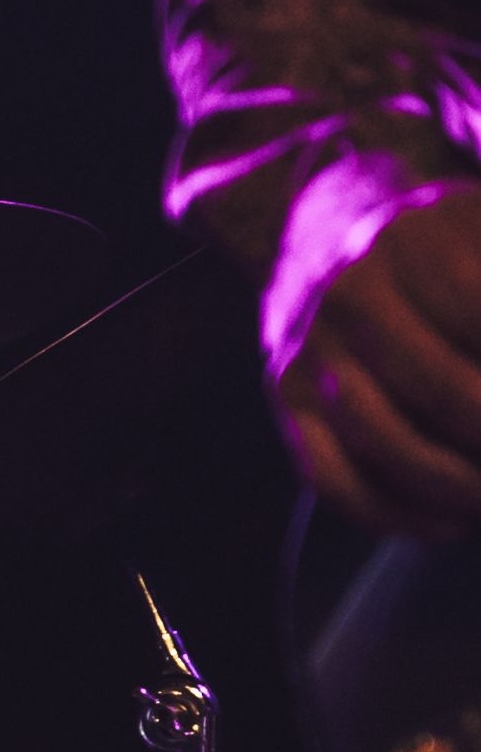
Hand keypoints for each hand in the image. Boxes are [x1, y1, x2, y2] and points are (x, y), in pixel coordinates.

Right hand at [279, 185, 480, 537]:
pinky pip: (332, 477)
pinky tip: (453, 525)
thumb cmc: (444, 242)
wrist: (324, 226)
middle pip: (447, 390)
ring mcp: (310, 348)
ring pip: (387, 444)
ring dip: (463, 488)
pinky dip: (396, 516)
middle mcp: (352, 291)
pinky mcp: (288, 394)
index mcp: (416, 238)